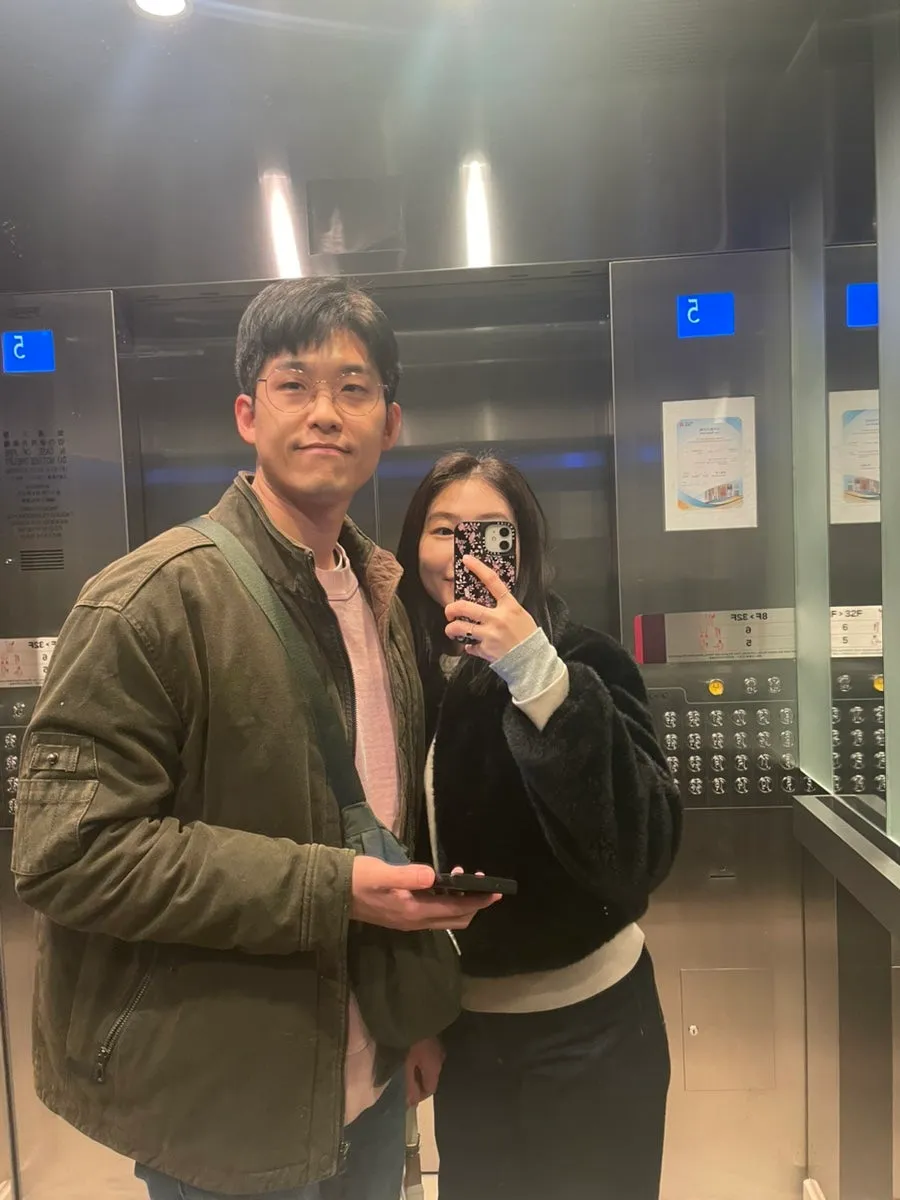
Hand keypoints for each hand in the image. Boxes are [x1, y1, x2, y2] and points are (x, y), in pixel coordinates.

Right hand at [350, 857, 500, 930]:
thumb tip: (432, 876)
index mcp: (413, 912)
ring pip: (447, 917)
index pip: (455, 909)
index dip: (477, 901)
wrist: (333, 893)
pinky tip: (445, 884)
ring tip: (466, 879)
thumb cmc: (357, 880)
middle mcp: (415, 921)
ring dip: (462, 902)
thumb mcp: (381, 873)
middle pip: (456, 919)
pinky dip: (448, 901)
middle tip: (483, 882)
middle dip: (475, 903)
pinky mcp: (404, 915)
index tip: (495, 891)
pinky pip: (435, 913)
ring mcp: (409, 920)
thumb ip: (407, 875)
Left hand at [405, 1037, 444, 1106]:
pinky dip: (422, 1060)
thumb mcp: (407, 1065)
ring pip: (431, 1067)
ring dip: (420, 1070)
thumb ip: (409, 1085)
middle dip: (419, 1082)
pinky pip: (430, 1057)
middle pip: (431, 1078)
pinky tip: (413, 1055)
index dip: (419, 1094)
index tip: (407, 1093)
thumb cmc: (411, 1043)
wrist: (417, 1016)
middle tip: (405, 1080)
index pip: (430, 1090)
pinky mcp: (436, 1040)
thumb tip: (411, 1104)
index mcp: (435, 1069)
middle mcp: (441, 1061)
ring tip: (407, 1067)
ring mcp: (440, 1049)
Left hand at [444, 555, 536, 662]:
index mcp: (510, 606)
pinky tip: (473, 646)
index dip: (478, 568)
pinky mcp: (486, 650)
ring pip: (460, 627)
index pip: (492, 581)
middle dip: (451, 608)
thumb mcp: (520, 615)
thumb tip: (487, 601)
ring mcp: (490, 635)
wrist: (533, 662)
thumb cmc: (528, 637)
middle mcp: (498, 619)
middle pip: (465, 607)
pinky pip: (470, 646)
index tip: (467, 560)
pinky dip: (469, 646)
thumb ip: (505, 607)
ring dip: (451, 628)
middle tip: (448, 610)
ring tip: (451, 629)